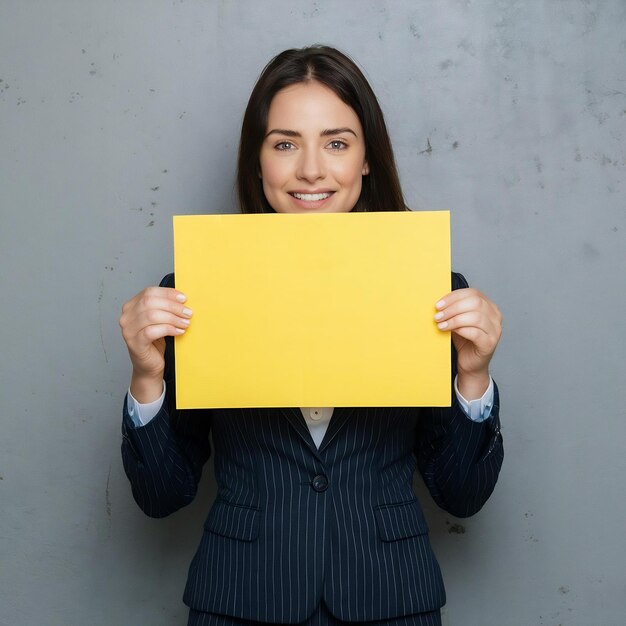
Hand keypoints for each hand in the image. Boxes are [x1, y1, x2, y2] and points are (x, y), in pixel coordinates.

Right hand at [119, 286, 191, 401]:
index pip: (149, 292)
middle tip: (188, 312)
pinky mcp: (134, 343)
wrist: (149, 366)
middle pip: (150, 302)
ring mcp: (128, 330)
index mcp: (131, 307)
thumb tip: (182, 298)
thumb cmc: (155, 342)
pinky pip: (152, 331)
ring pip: (152, 315)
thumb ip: (164, 308)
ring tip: (185, 323)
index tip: (184, 299)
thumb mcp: (160, 320)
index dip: (168, 293)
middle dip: (173, 306)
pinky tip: (179, 332)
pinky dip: (169, 329)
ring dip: (173, 318)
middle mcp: (126, 317)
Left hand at [434, 288, 501, 399]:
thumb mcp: (458, 321)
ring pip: (475, 317)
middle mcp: (495, 316)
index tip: (438, 304)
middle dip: (452, 308)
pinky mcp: (490, 343)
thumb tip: (439, 302)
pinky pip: (475, 332)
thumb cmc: (464, 341)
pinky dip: (460, 330)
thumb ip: (454, 310)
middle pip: (475, 303)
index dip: (454, 297)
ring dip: (454, 319)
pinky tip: (449, 331)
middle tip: (438, 316)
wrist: (470, 364)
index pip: (473, 293)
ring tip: (441, 325)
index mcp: (489, 306)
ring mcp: (495, 330)